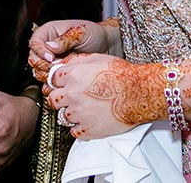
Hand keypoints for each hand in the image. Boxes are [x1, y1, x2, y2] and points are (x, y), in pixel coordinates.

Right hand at [28, 19, 119, 84]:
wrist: (107, 46)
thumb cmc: (95, 34)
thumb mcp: (82, 32)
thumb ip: (66, 39)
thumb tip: (50, 47)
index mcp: (50, 32)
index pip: (34, 42)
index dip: (40, 51)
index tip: (51, 57)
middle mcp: (48, 46)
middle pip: (33, 58)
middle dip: (43, 64)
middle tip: (56, 67)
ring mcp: (52, 60)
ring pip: (39, 71)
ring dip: (48, 75)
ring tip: (62, 72)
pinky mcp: (58, 72)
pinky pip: (48, 80)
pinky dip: (53, 83)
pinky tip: (63, 81)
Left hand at [43, 53, 162, 140]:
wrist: (138, 92)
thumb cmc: (122, 74)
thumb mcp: (97, 58)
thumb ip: (77, 61)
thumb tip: (65, 64)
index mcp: (72, 75)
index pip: (52, 80)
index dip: (59, 83)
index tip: (64, 85)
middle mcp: (72, 94)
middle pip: (53, 100)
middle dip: (61, 99)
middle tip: (72, 98)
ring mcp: (79, 113)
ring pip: (63, 117)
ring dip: (72, 113)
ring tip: (86, 109)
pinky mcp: (88, 129)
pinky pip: (75, 132)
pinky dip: (80, 128)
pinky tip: (89, 120)